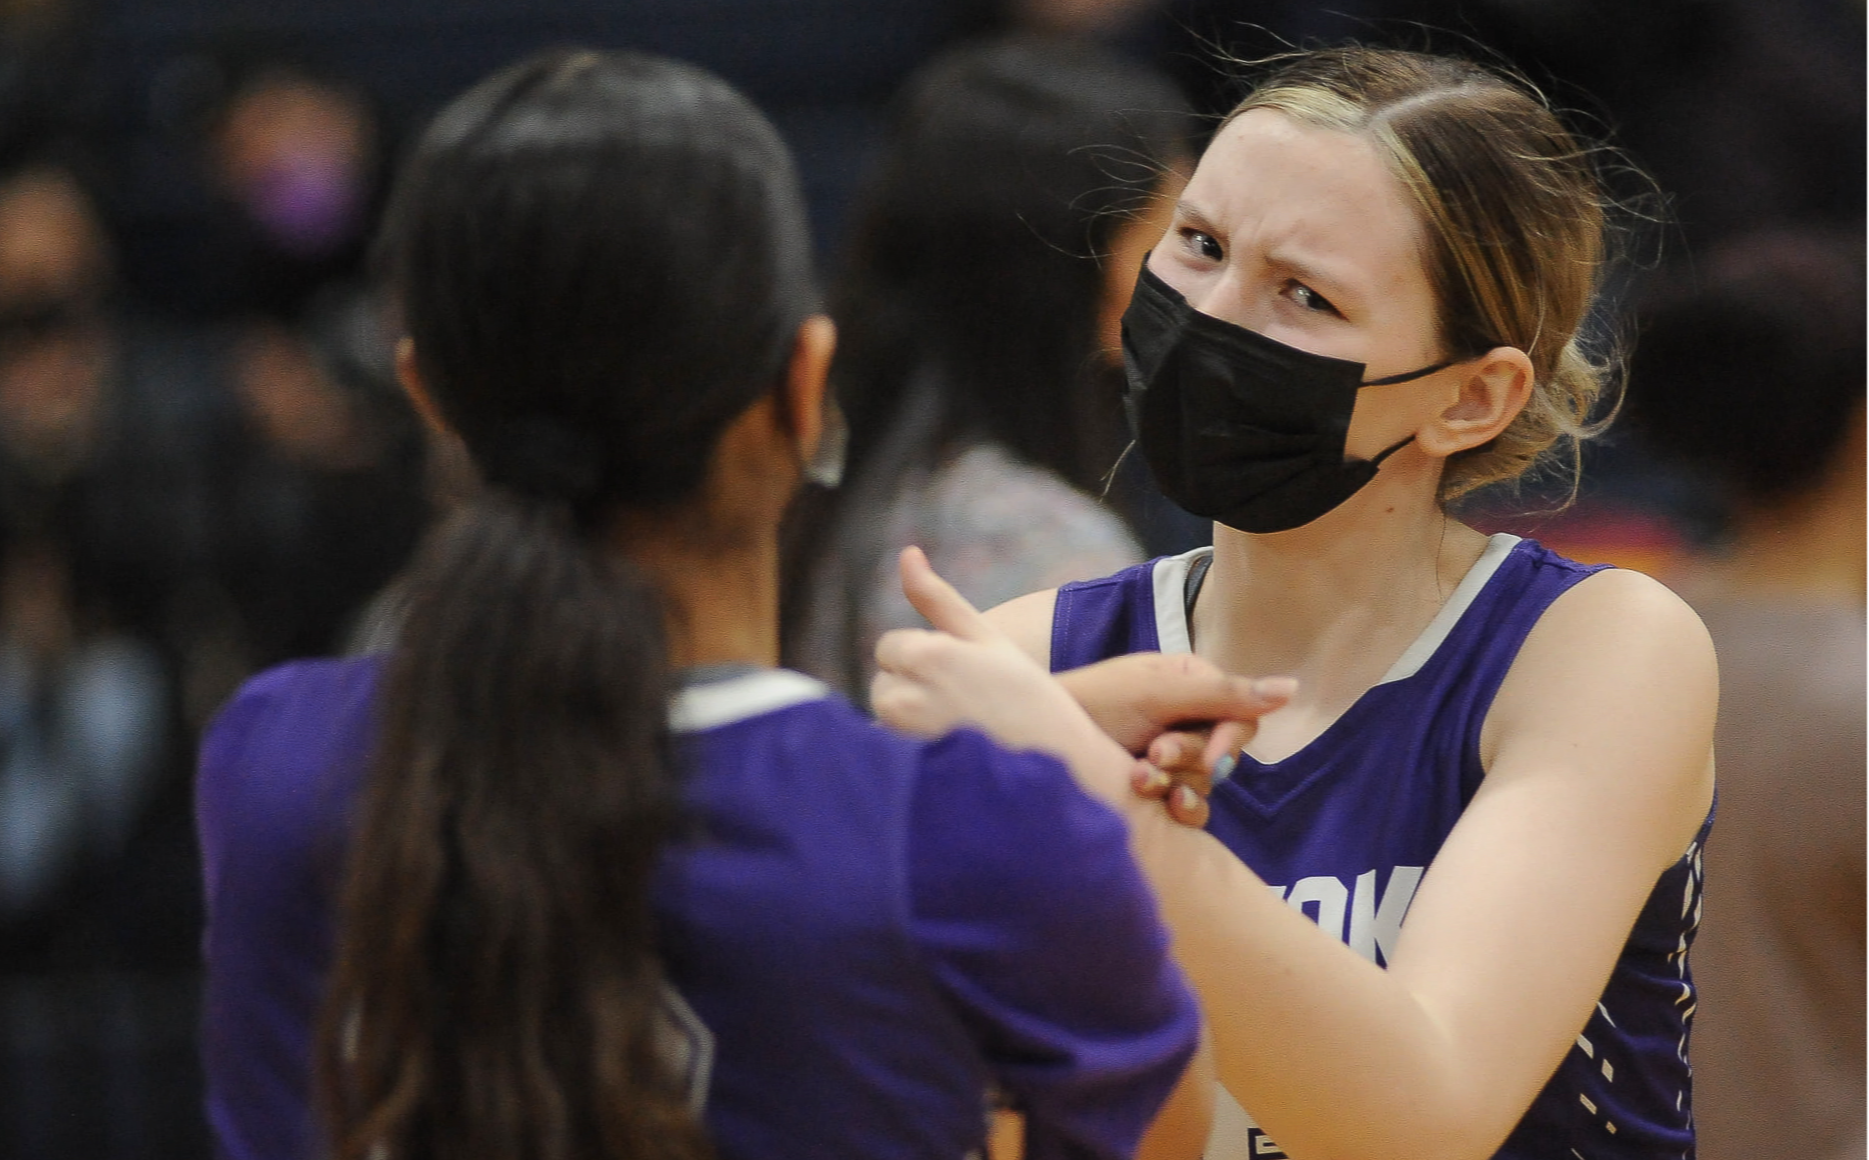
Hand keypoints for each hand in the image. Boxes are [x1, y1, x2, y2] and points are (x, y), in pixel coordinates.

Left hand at [872, 548, 1132, 804]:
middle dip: (913, 688)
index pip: (891, 647)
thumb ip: (938, 598)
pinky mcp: (908, 774)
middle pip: (884, 684)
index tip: (963, 675)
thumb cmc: (1028, 694)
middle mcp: (905, 697)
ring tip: (962, 729)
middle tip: (967, 703)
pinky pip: (893, 752)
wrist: (1060, 764)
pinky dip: (914, 753)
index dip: (925, 657)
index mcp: (926, 655)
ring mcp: (904, 741)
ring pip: (887, 717)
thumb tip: (906, 553)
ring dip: (912, 720)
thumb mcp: (986, 638)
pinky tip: (954, 756)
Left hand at [1056, 653, 1295, 825]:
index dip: (1228, 738)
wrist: (1036, 741)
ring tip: (1137, 777)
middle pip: (1224, 752)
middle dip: (1189, 758)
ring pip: (1207, 784)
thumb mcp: (1157, 691)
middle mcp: (1187, 719)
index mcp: (1192, 684)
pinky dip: (1180, 811)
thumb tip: (1292, 687)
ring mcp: (1171, 758)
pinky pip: (1193, 810)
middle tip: (1153, 754)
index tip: (1211, 757)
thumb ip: (1224, 693)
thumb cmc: (1093, 703)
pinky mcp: (1157, 792)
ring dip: (1175, 783)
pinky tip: (1162, 809)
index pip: (1241, 715)